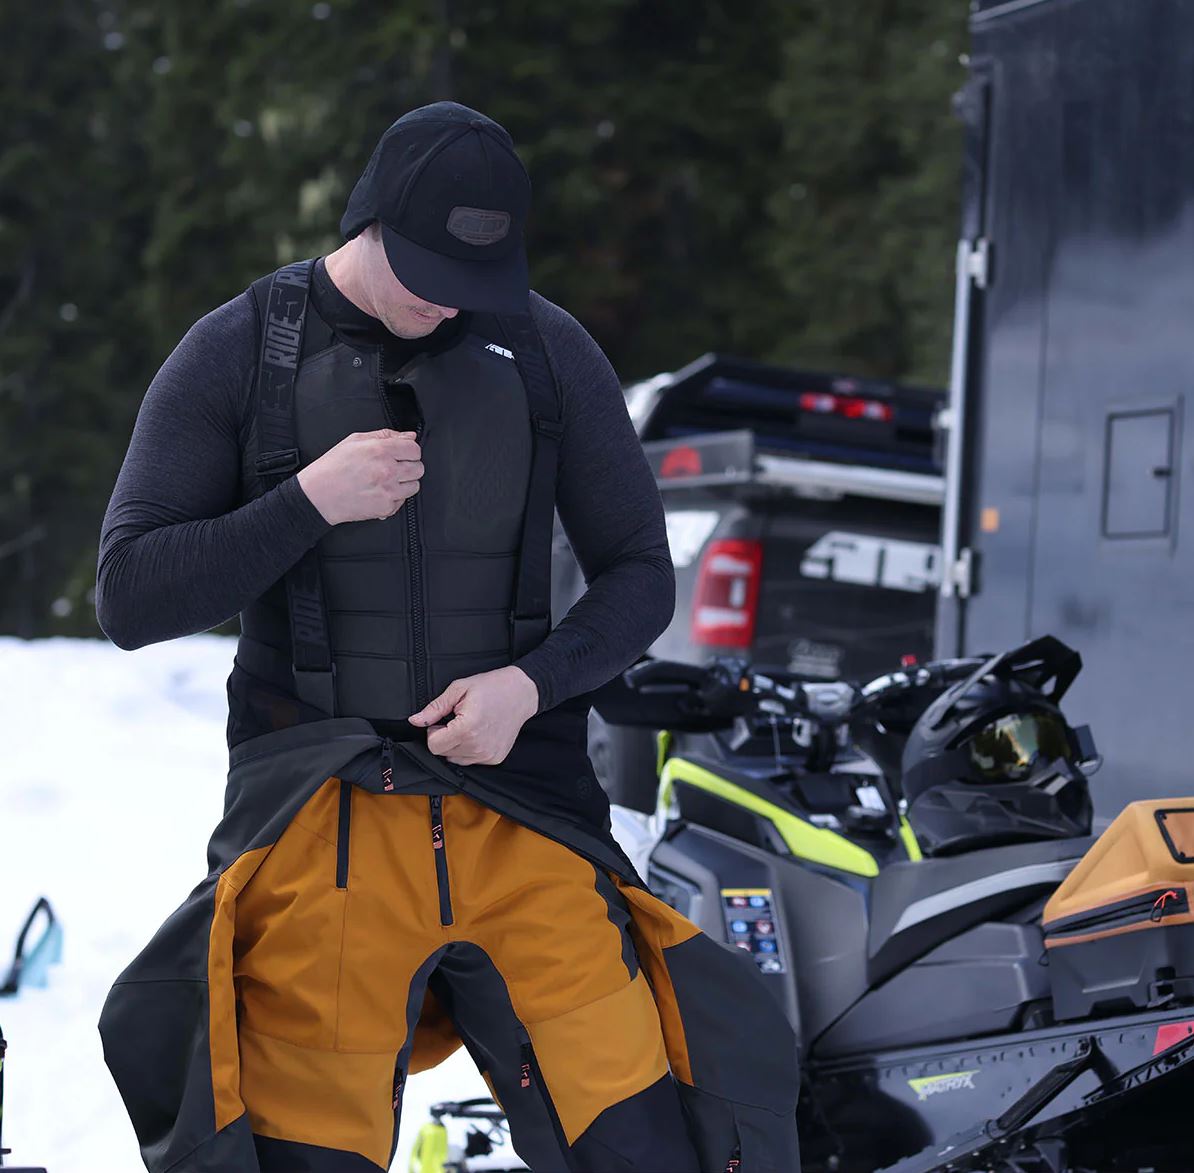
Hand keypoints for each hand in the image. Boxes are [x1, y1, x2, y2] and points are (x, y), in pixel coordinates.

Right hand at [296, 428, 423, 524]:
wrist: (318, 495)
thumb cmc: (332, 467)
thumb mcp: (354, 440)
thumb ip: (385, 435)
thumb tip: (408, 436)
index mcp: (380, 450)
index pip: (414, 449)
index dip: (409, 451)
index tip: (403, 454)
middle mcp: (387, 470)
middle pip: (418, 468)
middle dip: (409, 466)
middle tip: (394, 468)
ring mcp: (387, 491)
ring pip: (414, 486)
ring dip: (404, 483)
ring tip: (386, 481)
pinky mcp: (385, 507)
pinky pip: (402, 501)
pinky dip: (394, 498)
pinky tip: (380, 492)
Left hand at [408, 666, 539, 765]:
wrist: (522, 693)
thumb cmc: (492, 687)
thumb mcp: (459, 689)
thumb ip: (434, 708)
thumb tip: (415, 721)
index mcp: (467, 729)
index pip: (433, 746)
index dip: (433, 731)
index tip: (444, 719)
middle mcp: (478, 747)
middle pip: (443, 753)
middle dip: (444, 737)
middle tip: (457, 719)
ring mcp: (488, 755)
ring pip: (455, 759)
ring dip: (456, 744)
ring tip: (469, 726)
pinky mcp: (495, 758)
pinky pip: (470, 760)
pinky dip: (469, 748)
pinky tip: (479, 733)